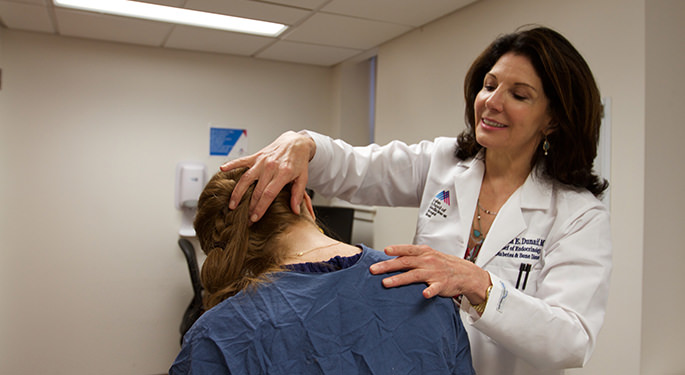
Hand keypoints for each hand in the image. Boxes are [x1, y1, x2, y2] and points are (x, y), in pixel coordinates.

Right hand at [220, 131, 315, 221]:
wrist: (296, 142)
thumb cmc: (299, 161)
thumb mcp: (303, 178)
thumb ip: (298, 194)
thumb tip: (295, 211)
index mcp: (283, 173)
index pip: (269, 194)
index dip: (261, 207)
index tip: (255, 218)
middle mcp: (270, 167)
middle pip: (256, 190)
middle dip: (250, 206)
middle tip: (245, 219)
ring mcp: (261, 161)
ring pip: (246, 178)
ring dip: (237, 193)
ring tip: (232, 205)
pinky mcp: (256, 156)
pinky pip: (241, 161)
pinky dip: (232, 164)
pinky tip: (223, 169)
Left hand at [369, 244, 491, 301]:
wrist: (465, 273)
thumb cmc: (442, 264)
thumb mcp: (427, 255)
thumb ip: (410, 257)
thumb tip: (390, 259)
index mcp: (424, 253)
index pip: (407, 250)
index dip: (396, 249)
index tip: (384, 251)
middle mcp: (427, 261)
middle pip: (405, 262)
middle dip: (388, 266)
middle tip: (374, 270)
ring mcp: (434, 273)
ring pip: (414, 275)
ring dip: (399, 279)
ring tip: (386, 283)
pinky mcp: (441, 285)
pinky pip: (434, 288)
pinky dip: (429, 291)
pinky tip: (423, 295)